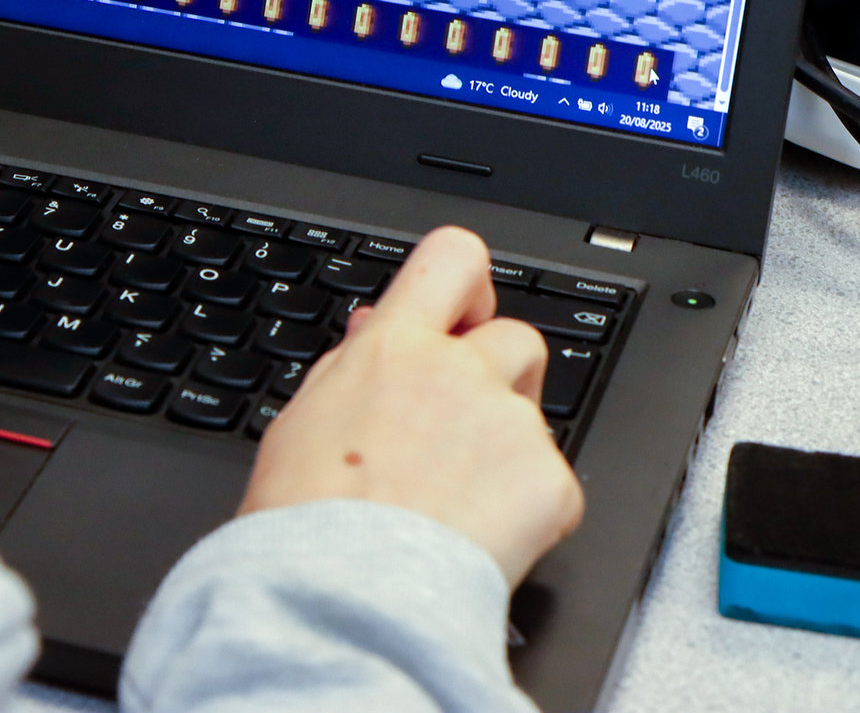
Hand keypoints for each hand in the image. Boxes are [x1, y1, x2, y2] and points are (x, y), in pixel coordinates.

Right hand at [238, 226, 583, 588]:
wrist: (345, 600)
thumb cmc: (304, 525)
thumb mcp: (304, 421)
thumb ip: (350, 366)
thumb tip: (371, 328)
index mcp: (392, 348)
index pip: (452, 259)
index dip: (468, 285)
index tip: (465, 314)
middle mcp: (458, 371)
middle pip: (516, 337)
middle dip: (502, 377)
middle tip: (467, 434)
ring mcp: (509, 423)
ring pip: (534, 416)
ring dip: (510, 448)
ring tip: (461, 508)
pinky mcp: (549, 481)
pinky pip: (555, 486)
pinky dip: (530, 515)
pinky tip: (482, 544)